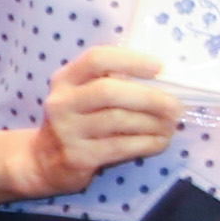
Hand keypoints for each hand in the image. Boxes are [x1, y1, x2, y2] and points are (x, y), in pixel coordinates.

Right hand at [33, 42, 178, 185]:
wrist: (43, 161)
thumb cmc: (78, 121)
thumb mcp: (83, 95)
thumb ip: (113, 82)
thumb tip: (167, 82)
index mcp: (65, 79)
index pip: (96, 59)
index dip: (130, 60)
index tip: (159, 67)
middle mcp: (61, 102)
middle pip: (109, 91)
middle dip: (150, 98)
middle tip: (176, 106)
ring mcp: (66, 130)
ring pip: (119, 121)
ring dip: (153, 123)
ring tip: (170, 125)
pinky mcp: (77, 156)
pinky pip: (121, 147)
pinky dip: (147, 143)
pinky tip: (159, 142)